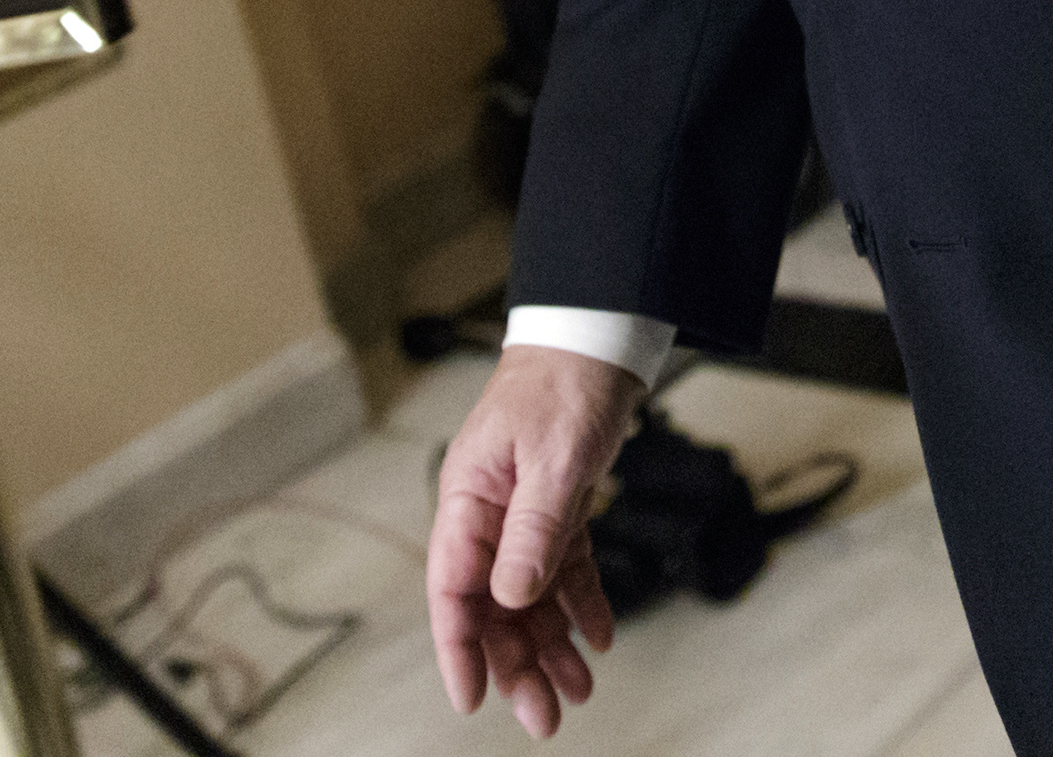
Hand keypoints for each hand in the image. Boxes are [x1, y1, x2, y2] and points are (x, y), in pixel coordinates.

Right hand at [429, 345, 639, 735]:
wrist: (597, 337)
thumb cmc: (563, 383)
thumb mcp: (553, 460)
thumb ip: (533, 531)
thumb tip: (511, 597)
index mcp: (469, 500)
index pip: (453, 590)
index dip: (459, 649)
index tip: (472, 699)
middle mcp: (489, 514)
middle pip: (494, 607)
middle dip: (516, 664)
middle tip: (544, 715)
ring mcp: (522, 513)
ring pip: (529, 598)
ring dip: (551, 644)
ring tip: (577, 688)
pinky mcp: (558, 508)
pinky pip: (565, 570)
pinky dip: (581, 604)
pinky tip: (599, 635)